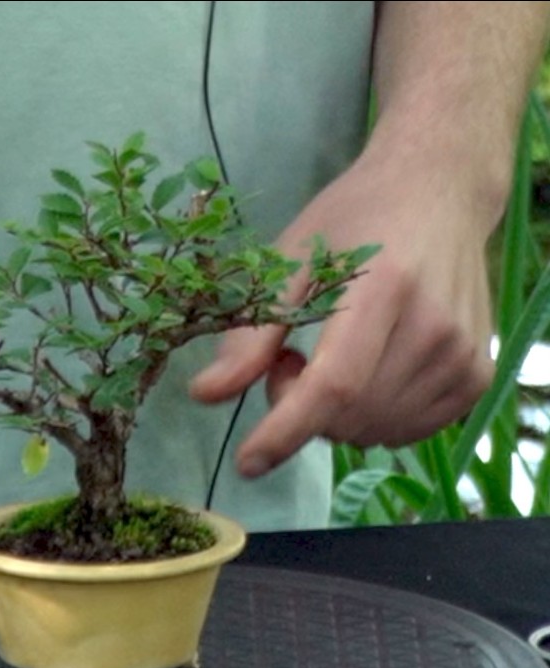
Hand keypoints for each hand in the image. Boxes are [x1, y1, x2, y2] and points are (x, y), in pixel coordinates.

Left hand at [189, 143, 498, 476]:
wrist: (438, 192)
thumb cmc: (353, 219)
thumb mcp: (289, 259)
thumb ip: (250, 333)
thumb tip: (204, 395)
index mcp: (384, 290)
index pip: (335, 387)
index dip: (285, 432)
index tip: (247, 463)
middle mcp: (435, 329)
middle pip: (348, 417)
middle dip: (298, 405)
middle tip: (288, 357)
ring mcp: (463, 356)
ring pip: (373, 431)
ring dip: (333, 414)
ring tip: (329, 355)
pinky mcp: (476, 376)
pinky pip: (407, 431)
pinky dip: (370, 419)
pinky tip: (364, 371)